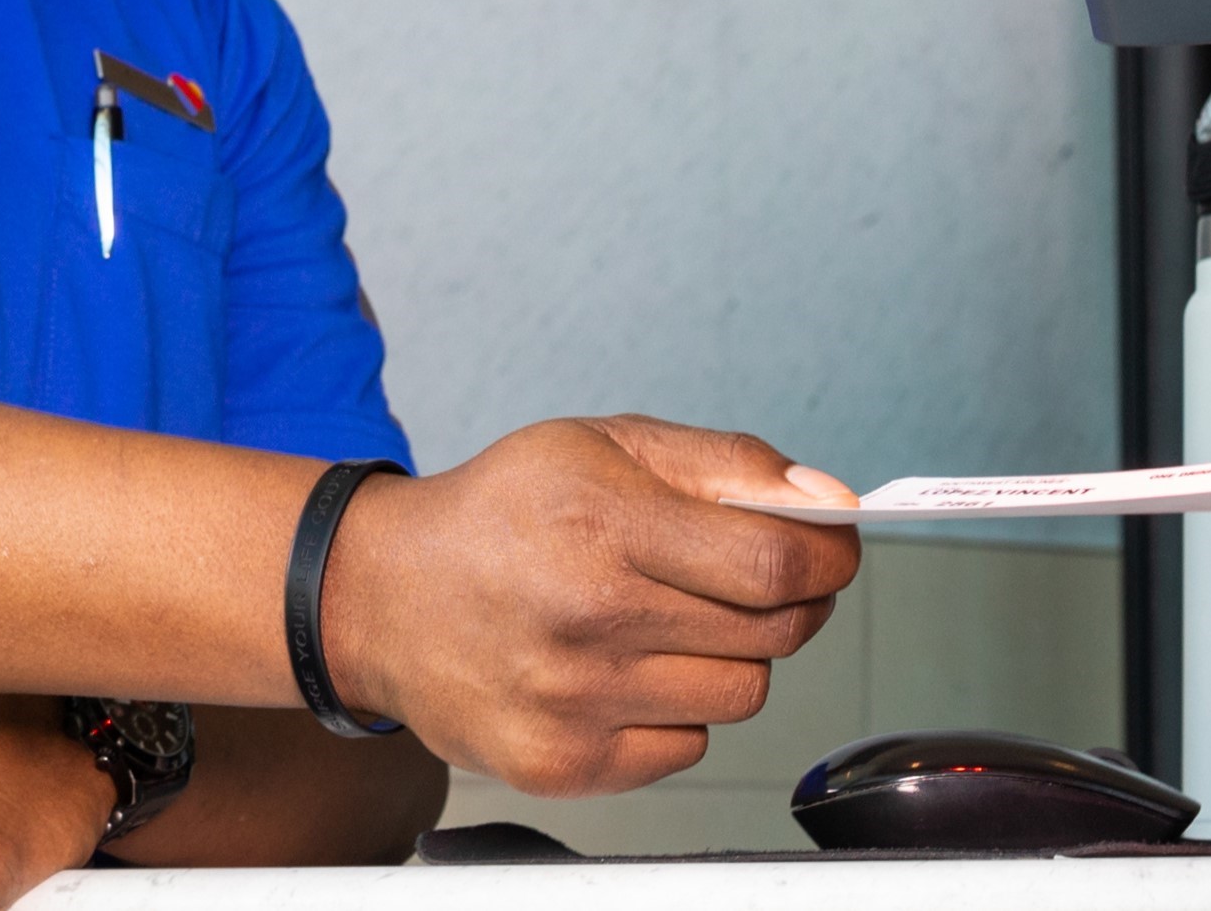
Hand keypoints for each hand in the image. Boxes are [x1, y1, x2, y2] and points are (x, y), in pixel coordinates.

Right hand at [321, 415, 862, 797]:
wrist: (381, 596)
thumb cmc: (502, 515)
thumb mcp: (605, 445)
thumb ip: (725, 464)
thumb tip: (829, 502)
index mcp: (605, 525)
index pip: (778, 562)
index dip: (828, 557)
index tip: (829, 549)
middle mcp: (589, 620)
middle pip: (774, 633)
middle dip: (784, 600)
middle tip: (743, 578)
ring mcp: (574, 703)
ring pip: (740, 695)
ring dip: (727, 657)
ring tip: (664, 623)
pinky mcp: (561, 765)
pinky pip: (686, 746)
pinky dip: (674, 710)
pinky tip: (622, 672)